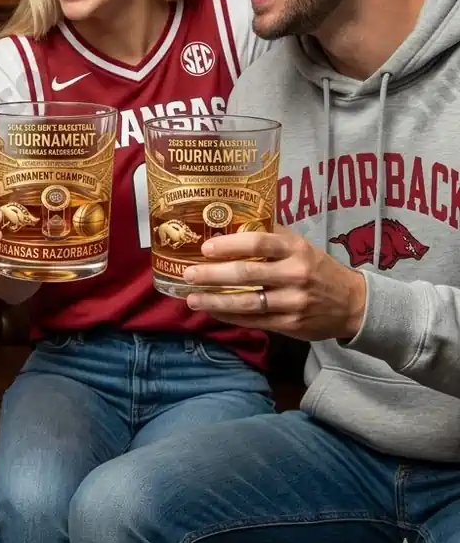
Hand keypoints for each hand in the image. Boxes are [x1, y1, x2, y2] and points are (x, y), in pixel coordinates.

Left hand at [182, 224, 366, 341]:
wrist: (353, 304)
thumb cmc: (317, 268)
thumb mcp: (301, 245)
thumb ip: (272, 234)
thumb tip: (234, 217)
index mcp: (296, 249)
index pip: (259, 243)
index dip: (230, 245)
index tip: (205, 248)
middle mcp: (295, 274)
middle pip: (247, 274)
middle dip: (213, 275)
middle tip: (188, 274)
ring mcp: (293, 302)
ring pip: (247, 302)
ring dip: (215, 301)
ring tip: (191, 298)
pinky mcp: (290, 325)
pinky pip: (253, 320)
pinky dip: (229, 316)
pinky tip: (212, 311)